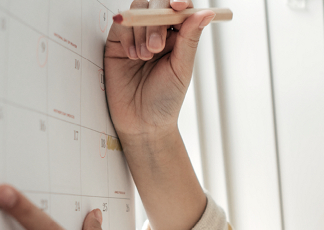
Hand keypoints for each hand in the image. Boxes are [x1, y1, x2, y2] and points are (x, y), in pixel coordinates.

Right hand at [106, 1, 216, 144]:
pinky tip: (132, 56)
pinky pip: (121, 25)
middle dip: (157, 22)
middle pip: (157, 3)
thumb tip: (206, 13)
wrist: (141, 122)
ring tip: (145, 57)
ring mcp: (137, 35)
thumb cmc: (165, 99)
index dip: (179, 1)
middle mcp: (158, 31)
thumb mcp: (182, 68)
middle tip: (156, 47)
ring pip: (139, 11)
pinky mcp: (118, 42)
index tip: (178, 6)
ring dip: (142, 32)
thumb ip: (190, 38)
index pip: (180, 8)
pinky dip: (128, 37)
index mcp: (179, 35)